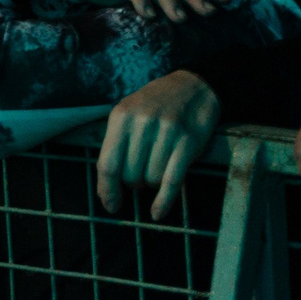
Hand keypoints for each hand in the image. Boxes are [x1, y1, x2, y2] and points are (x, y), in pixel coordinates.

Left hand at [95, 71, 221, 217]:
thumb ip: (117, 143)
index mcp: (121, 116)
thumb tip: (107, 186)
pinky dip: (163, 201)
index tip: (109, 204)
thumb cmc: (155, 104)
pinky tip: (157, 212)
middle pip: (130, 175)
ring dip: (151, 184)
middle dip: (132, 183)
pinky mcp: (188, 143)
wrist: (193, 87)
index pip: (107, 163)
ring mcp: (166, 133)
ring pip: (151, 179)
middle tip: (139, 176)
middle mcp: (142, 124)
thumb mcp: (129, 112)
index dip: (106, 189)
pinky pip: (171, 181)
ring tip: (155, 171)